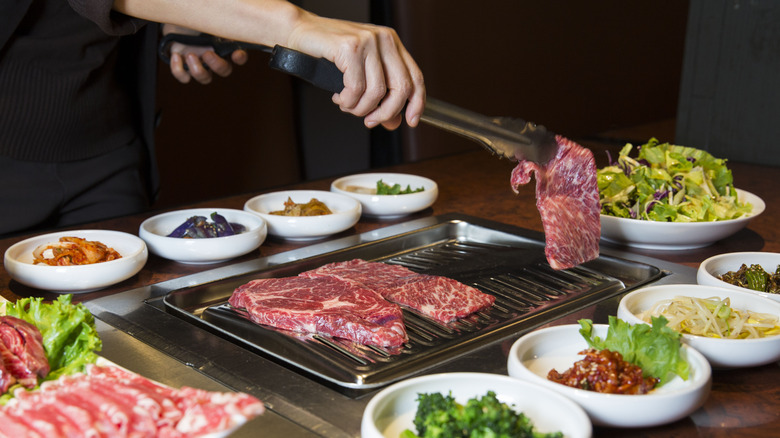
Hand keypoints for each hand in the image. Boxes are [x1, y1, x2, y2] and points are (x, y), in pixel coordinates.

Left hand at [162, 24, 247, 84]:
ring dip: (198, 71)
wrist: (174, 22)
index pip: (239, 56)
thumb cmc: (195, 19)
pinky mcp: (184, 68)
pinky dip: (179, 70)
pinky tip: (176, 56)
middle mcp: (216, 58)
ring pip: (205, 79)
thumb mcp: (208, 21)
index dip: (240, 58)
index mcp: (225, 46)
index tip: (236, 55)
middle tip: (207, 54)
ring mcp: (201, 65)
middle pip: (224, 71)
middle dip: (216, 65)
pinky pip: (184, 77)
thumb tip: (225, 28)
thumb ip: (218, 27)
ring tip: (189, 55)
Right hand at [287, 14, 425, 129]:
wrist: (300, 32)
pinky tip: (338, 97)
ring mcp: (368, 41)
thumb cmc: (328, 52)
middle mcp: (384, 39)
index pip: (415, 77)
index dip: (417, 103)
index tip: (411, 121)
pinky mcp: (350, 48)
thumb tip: (394, 121)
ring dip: (360, 108)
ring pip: (376, 93)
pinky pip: (355, 89)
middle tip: (371, 121)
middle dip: (386, 113)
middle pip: (401, 88)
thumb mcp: (361, 75)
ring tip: (347, 105)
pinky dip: (346, 101)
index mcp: (391, 43)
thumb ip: (380, 96)